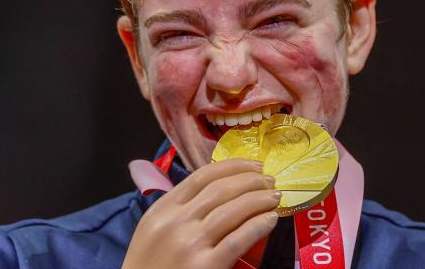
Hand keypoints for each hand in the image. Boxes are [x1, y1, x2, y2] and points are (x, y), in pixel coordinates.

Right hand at [122, 158, 280, 268]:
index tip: (253, 165)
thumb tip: (218, 189)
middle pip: (220, 190)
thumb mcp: (153, 229)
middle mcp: (176, 222)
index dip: (233, 166)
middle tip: (270, 179)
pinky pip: (238, 240)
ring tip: (274, 197)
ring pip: (232, 210)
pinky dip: (258, 226)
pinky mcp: (206, 267)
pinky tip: (270, 219)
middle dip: (250, 180)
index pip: (202, 176)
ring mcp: (191, 244)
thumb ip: (178, 208)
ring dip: (259, 199)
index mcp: (162, 209)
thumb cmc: (149, 265)